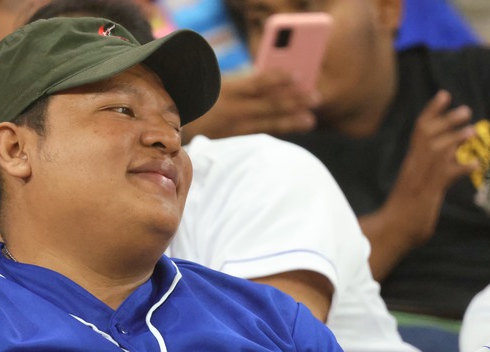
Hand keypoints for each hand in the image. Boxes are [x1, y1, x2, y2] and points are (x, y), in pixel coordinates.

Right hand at [182, 69, 319, 140]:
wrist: (173, 123)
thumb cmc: (202, 99)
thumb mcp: (218, 85)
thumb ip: (243, 84)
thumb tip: (275, 81)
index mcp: (228, 90)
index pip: (258, 82)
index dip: (278, 78)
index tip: (298, 74)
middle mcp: (232, 109)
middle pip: (268, 104)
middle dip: (294, 100)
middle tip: (316, 98)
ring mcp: (233, 127)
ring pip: (266, 123)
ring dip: (290, 120)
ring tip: (310, 120)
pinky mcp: (232, 140)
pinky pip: (258, 134)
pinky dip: (276, 130)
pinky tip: (290, 129)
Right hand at [390, 90, 477, 244]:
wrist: (391, 231)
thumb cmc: (405, 211)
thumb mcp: (422, 183)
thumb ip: (436, 166)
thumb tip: (455, 151)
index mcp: (410, 163)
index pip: (419, 130)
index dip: (432, 111)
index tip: (444, 95)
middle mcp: (413, 167)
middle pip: (427, 135)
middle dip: (445, 119)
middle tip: (465, 109)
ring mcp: (419, 179)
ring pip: (435, 151)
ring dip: (454, 138)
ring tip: (472, 130)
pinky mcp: (426, 193)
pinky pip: (445, 176)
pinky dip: (462, 168)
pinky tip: (476, 165)